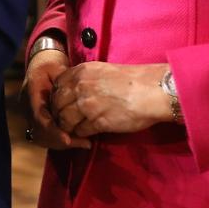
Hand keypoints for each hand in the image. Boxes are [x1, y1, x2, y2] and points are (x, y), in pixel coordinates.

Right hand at [22, 48, 90, 149]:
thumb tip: (75, 97)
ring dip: (61, 143)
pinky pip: (45, 135)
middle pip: (40, 132)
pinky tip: (76, 139)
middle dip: (61, 141)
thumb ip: (64, 83)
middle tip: (85, 143)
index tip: (68, 140)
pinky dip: (59, 140)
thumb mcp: (57, 68)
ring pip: (42, 137)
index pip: (39, 118)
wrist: (41, 63)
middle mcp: (27, 107)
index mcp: (31, 93)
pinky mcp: (36, 119)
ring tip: (83, 142)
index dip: (53, 131)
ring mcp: (30, 114)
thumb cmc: (50, 64)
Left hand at [49, 61, 173, 138]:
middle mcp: (80, 87)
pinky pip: (80, 131)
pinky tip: (87, 136)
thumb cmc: (132, 80)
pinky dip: (81, 135)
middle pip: (57, 105)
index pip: (56, 86)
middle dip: (59, 114)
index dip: (57, 97)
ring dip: (68, 128)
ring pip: (65, 121)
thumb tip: (74, 90)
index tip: (63, 104)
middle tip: (65, 121)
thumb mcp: (103, 71)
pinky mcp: (97, 122)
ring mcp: (87, 105)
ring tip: (74, 131)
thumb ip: (85, 79)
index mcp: (81, 72)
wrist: (152, 91)